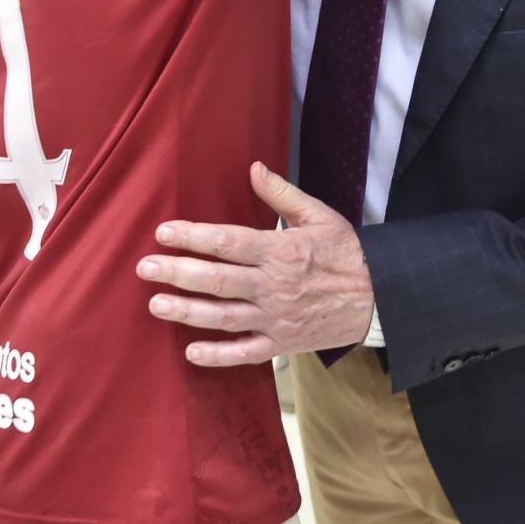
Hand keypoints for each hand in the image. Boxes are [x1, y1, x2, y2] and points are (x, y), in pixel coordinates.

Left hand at [137, 163, 375, 365]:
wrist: (380, 298)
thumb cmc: (346, 254)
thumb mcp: (319, 215)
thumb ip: (282, 194)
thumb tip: (254, 167)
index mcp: (281, 251)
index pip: (227, 243)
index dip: (192, 238)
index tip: (163, 233)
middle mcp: (274, 286)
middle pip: (217, 280)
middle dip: (177, 273)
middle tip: (144, 268)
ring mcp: (277, 319)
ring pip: (224, 317)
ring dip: (187, 312)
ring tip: (156, 304)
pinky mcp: (283, 344)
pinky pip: (246, 353)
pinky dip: (219, 356)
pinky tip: (192, 353)